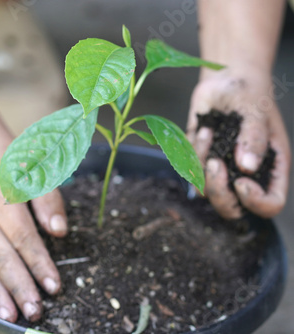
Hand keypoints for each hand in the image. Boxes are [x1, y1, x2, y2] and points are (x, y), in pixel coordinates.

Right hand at [0, 132, 66, 322]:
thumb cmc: (16, 166)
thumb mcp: (38, 172)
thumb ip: (49, 201)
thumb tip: (59, 230)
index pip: (22, 237)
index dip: (39, 263)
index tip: (53, 285)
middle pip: (0, 257)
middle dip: (18, 286)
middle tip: (34, 310)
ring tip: (10, 315)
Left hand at [187, 69, 290, 218]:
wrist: (225, 81)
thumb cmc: (249, 94)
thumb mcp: (255, 111)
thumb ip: (254, 137)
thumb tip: (247, 165)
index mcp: (269, 169)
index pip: (270, 205)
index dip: (255, 202)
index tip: (241, 182)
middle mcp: (245, 176)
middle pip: (230, 209)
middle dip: (218, 192)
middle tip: (215, 164)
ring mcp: (221, 170)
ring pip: (204, 191)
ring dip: (201, 163)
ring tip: (210, 133)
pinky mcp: (199, 160)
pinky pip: (189, 169)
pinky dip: (192, 152)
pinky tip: (204, 130)